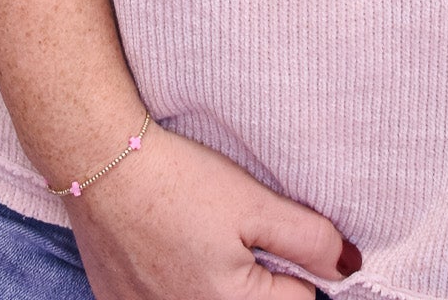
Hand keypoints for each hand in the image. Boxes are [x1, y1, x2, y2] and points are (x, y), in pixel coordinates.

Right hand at [68, 118, 361, 299]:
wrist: (97, 162)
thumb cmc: (179, 180)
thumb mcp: (254, 202)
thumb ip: (309, 240)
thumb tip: (350, 269)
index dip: (294, 263)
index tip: (269, 228)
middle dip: (256, 277)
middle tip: (233, 231)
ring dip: (215, 281)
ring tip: (197, 236)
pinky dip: (174, 283)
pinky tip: (164, 246)